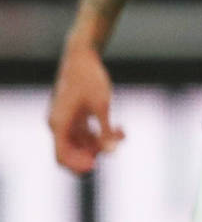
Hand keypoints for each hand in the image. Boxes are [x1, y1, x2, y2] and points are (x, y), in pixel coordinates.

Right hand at [49, 42, 122, 172]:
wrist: (83, 56)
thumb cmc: (90, 78)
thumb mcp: (102, 104)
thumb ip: (106, 130)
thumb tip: (112, 152)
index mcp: (58, 124)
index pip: (61, 155)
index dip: (77, 165)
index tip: (96, 165)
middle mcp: (58, 124)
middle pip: (72, 151)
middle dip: (93, 154)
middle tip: (114, 149)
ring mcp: (66, 120)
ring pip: (81, 142)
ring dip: (101, 142)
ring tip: (123, 135)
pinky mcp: (74, 115)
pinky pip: (86, 132)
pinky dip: (101, 133)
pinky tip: (121, 130)